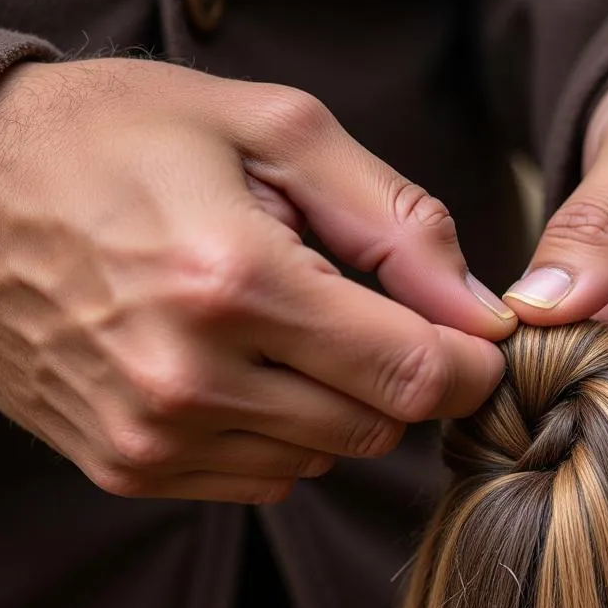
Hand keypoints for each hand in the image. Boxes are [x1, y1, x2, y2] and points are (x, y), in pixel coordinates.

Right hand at [0, 59, 514, 502]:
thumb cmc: (124, 136)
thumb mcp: (274, 130)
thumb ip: (397, 222)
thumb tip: (483, 312)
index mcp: (234, 280)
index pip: (411, 373)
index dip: (469, 363)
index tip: (479, 339)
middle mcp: (188, 377)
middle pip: (377, 426)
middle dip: (404, 375)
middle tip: (376, 311)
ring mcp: (151, 435)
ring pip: (326, 457)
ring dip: (340, 400)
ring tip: (293, 324)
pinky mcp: (127, 464)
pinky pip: (265, 477)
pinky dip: (285, 428)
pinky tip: (248, 363)